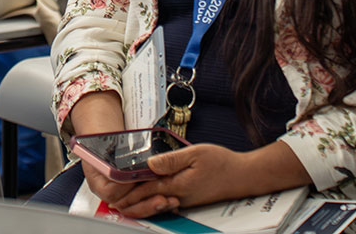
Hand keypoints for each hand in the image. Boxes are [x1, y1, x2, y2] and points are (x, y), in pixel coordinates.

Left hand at [96, 143, 258, 217]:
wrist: (243, 177)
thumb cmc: (222, 164)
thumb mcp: (195, 154)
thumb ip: (170, 160)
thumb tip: (150, 164)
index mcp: (176, 185)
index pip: (145, 188)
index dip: (128, 187)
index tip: (112, 184)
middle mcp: (178, 196)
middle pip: (147, 198)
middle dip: (129, 198)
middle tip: (112, 196)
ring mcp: (184, 199)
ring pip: (155, 200)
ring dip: (139, 199)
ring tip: (123, 196)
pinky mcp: (189, 199)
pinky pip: (165, 199)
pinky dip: (152, 197)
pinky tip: (147, 192)